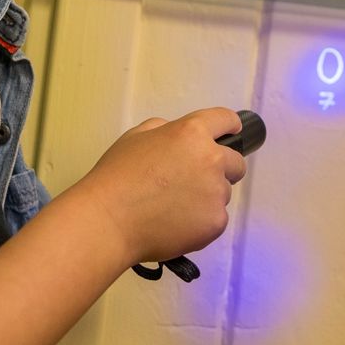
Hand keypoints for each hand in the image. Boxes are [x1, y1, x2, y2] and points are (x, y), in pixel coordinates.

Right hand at [69, 107, 245, 265]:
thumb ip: (164, 130)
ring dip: (206, 197)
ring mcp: (216, 193)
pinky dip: (200, 222)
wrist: (109, 221)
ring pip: (222, 193)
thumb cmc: (116, 177)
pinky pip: (216, 219)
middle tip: (192, 182)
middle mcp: (211, 160)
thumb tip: (178, 136)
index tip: (230, 134)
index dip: (228, 126)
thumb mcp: (135, 137)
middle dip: (221, 169)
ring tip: (173, 208)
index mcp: (192, 133)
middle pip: (235, 162)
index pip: (227, 120)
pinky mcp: (216, 222)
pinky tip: (175, 224)